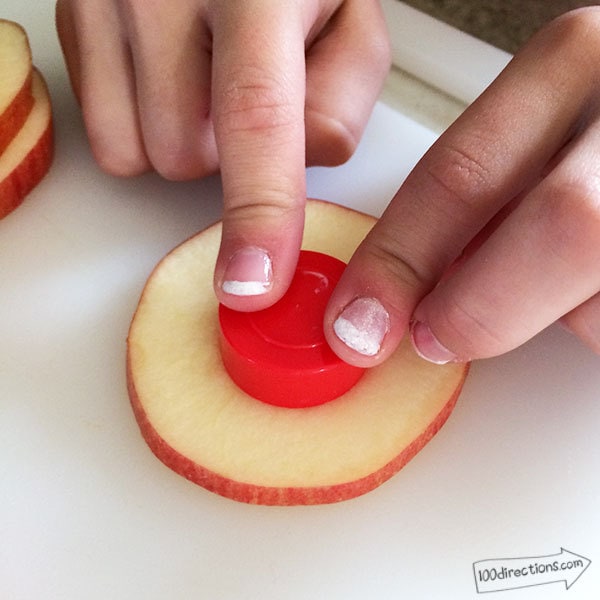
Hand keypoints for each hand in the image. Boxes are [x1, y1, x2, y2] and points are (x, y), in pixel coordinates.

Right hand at [55, 0, 390, 309]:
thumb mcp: (353, 23)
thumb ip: (344, 102)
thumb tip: (301, 166)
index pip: (256, 118)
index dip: (258, 212)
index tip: (252, 287)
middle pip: (188, 157)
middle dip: (224, 158)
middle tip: (243, 98)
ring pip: (140, 154)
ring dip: (182, 143)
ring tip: (205, 81)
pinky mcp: (74, 15)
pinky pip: (106, 135)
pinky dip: (141, 128)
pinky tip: (168, 80)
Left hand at [325, 8, 599, 365]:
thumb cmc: (588, 143)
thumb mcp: (535, 137)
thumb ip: (481, 193)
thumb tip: (402, 281)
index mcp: (574, 66)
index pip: (463, 173)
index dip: (398, 260)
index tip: (357, 319)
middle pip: (564, 224)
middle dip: (480, 307)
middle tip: (435, 336)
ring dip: (556, 313)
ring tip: (549, 295)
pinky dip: (593, 323)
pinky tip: (584, 294)